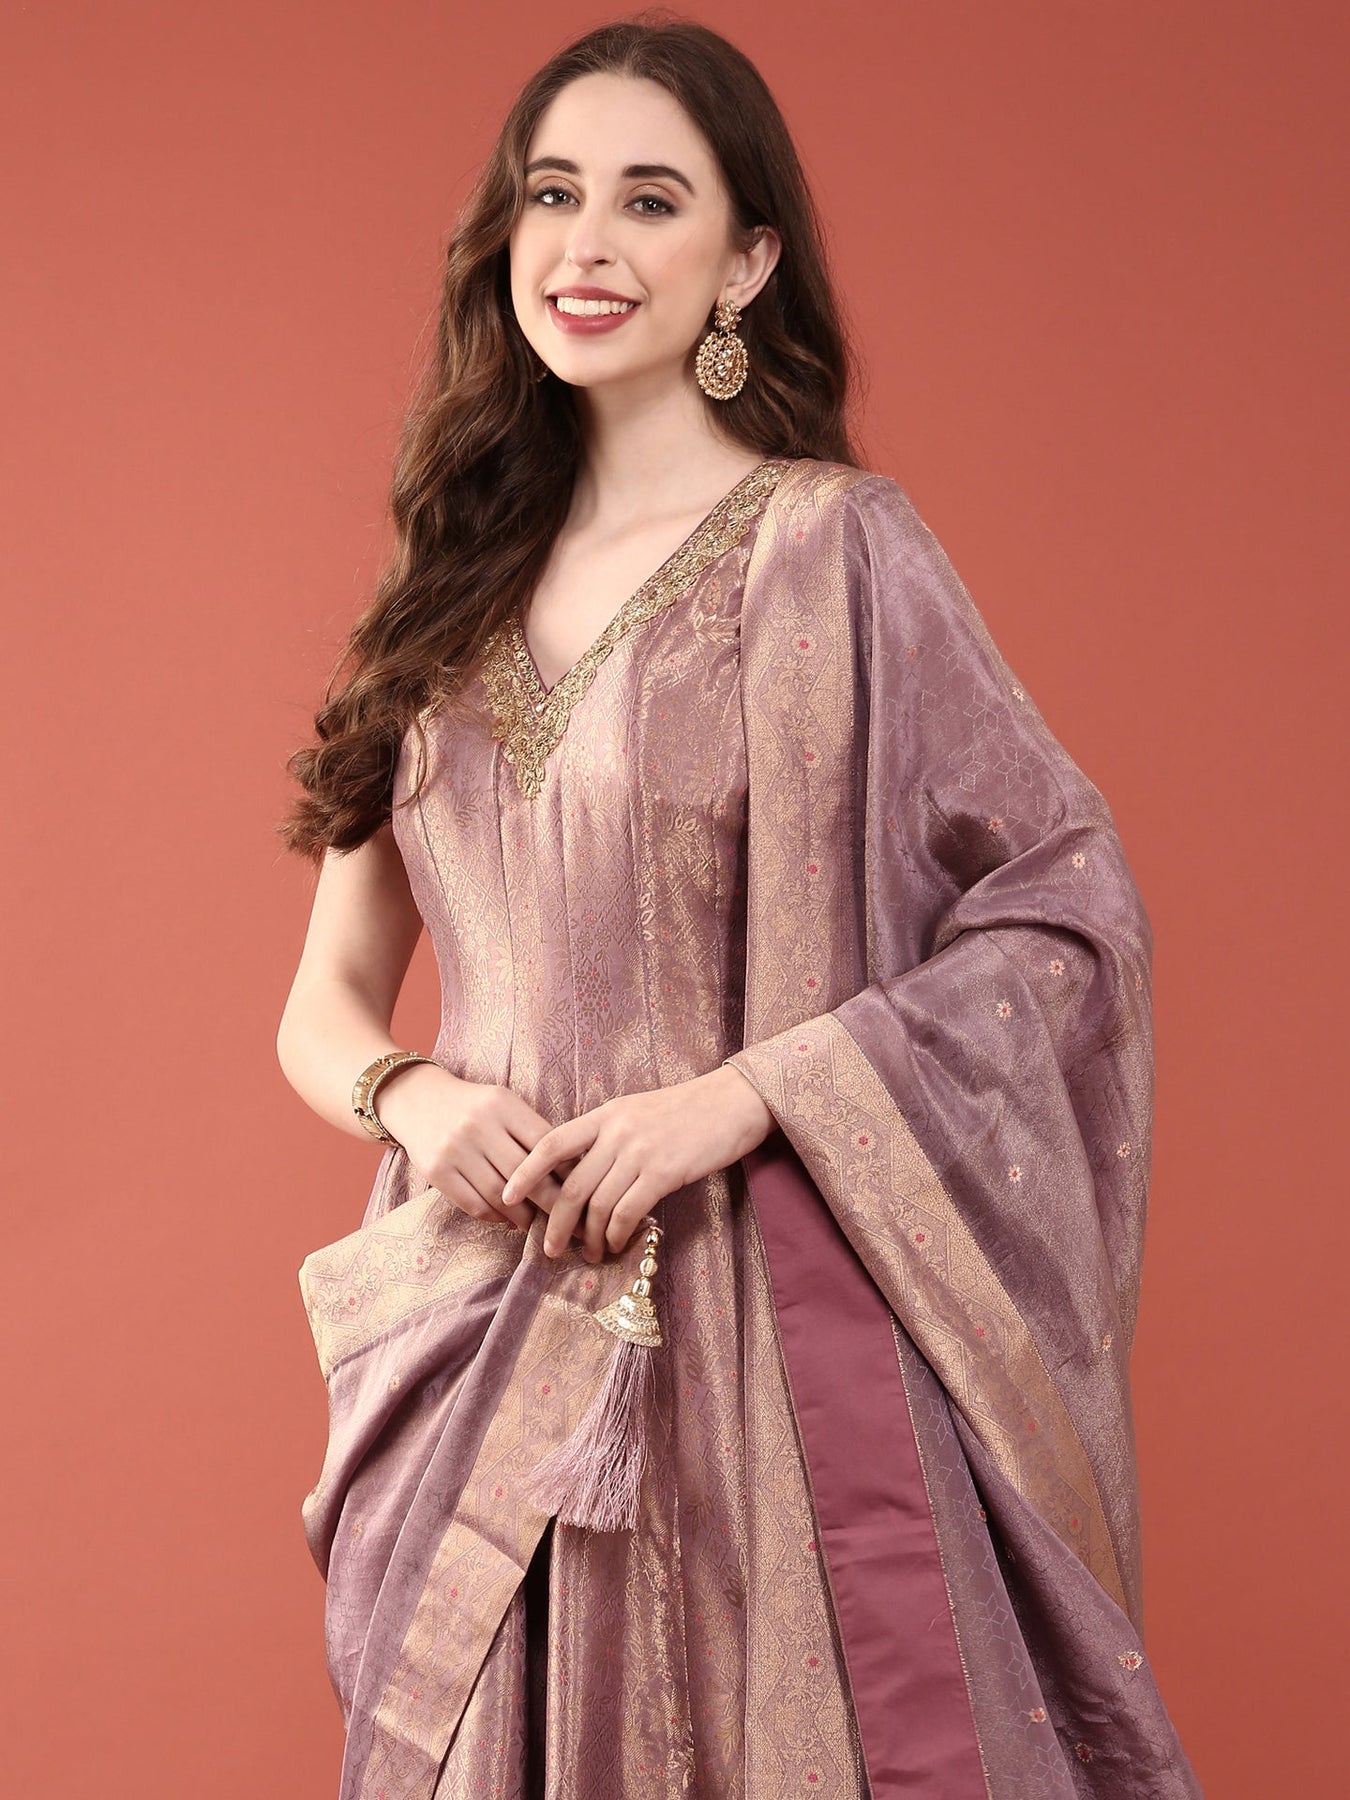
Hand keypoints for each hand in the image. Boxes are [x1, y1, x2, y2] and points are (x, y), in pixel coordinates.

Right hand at [374, 1062, 572, 1231]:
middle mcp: (478, 1125)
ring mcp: (455, 1148)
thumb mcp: (504, 1104)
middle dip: (551, 1202)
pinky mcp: (436, 1170)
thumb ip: (531, 1131)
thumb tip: (572, 1172)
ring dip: (523, 1216)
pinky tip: (506, 1219)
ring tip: (536, 1223)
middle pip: (524, 1174)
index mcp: (502, 1104)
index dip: (566, 1172)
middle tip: (568, 1220)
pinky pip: (473, 1204)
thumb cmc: (474, 1107)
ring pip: (500, 1195)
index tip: (581, 1191)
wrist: (417, 1099)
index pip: (544, 1144)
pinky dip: (495, 1217)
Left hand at [502, 1064, 775, 1260]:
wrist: (733, 1102)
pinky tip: (615, 1243)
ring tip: (590, 1253)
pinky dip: (616, 1233)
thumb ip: (607, 1136)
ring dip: (589, 1237)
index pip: (551, 1142)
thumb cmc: (686, 1111)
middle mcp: (616, 1132)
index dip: (525, 1171)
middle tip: (550, 1249)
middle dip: (556, 1223)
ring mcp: (639, 1151)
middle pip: (571, 1185)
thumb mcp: (637, 1112)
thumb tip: (579, 1174)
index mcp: (606, 1115)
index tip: (506, 1196)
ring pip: (598, 1204)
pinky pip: (627, 1211)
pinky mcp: (664, 1172)